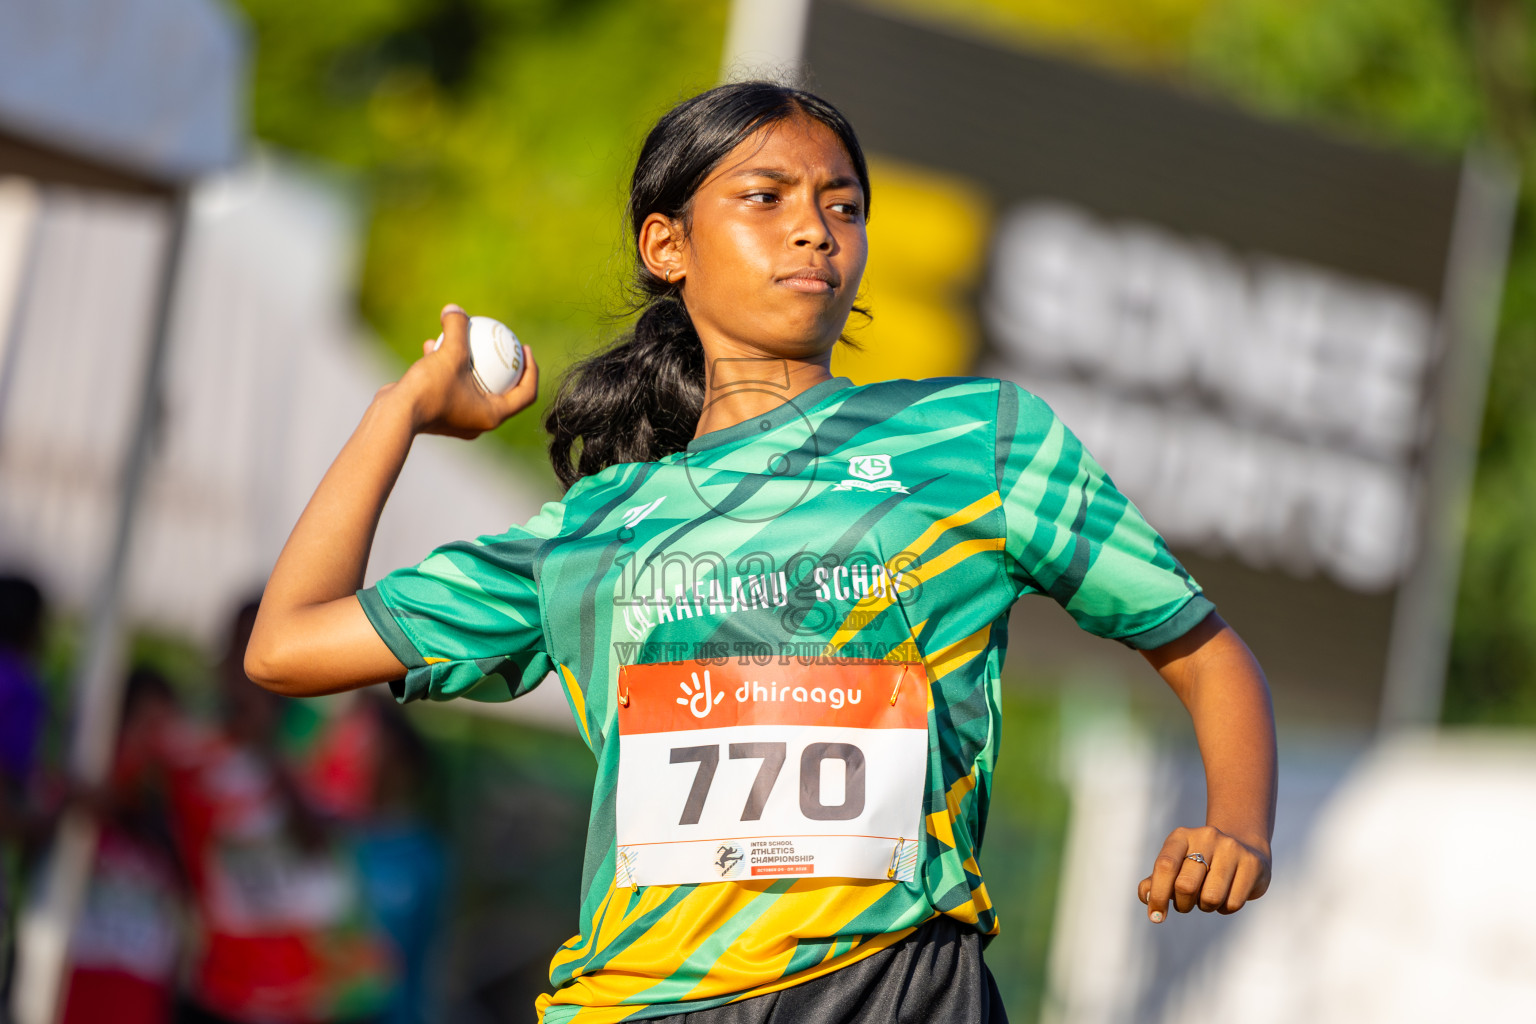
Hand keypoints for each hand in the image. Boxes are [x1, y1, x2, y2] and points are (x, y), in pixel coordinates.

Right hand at [390, 303, 539, 438]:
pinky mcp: (440, 415)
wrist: (395, 415)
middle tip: (502, 345)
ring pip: (472, 387)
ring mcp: (459, 420)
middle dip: (503, 366)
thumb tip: (455, 309)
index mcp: (493, 414)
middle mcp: (479, 422)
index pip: (526, 393)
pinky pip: (450, 388)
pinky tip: (432, 346)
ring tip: (463, 342)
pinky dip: (445, 369)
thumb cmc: (430, 388)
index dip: (531, 370)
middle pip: (503, 390)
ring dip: (469, 364)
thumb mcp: (450, 353)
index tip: (525, 348)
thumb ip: (457, 329)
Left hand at [1138, 824, 1270, 921]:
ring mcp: (1231, 848)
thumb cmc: (1201, 862)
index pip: (1165, 866)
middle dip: (1182, 905)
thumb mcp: (1177, 865)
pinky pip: (1233, 904)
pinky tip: (1227, 895)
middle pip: (1186, 885)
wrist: (1244, 846)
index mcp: (1181, 836)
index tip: (1155, 916)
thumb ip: (1156, 881)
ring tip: (1208, 897)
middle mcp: (1206, 837)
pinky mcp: (1252, 864)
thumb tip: (1146, 897)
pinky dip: (1225, 909)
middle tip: (1186, 905)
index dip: (1158, 895)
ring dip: (1206, 907)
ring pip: (1210, 898)